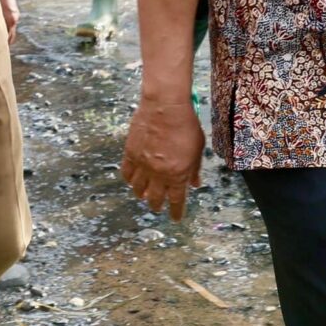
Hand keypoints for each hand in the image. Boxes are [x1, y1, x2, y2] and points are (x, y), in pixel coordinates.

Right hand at [123, 95, 205, 219]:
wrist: (165, 107)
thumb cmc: (186, 125)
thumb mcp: (198, 148)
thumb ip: (195, 168)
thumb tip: (195, 183)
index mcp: (178, 174)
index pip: (176, 200)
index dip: (176, 212)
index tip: (175, 219)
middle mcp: (159, 174)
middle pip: (155, 198)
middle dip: (156, 206)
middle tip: (157, 208)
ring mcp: (143, 165)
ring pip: (137, 188)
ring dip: (141, 194)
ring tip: (143, 196)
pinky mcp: (130, 154)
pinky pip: (126, 173)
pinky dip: (128, 180)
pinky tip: (131, 181)